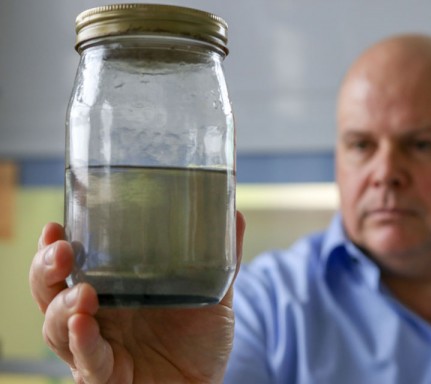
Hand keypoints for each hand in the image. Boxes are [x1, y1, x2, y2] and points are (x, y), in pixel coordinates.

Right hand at [30, 212, 245, 383]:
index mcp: (112, 290)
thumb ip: (222, 258)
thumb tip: (234, 214)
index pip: (71, 265)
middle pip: (51, 292)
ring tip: (82, 291)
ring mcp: (98, 347)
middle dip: (46, 269)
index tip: (57, 225)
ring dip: (63, 307)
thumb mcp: (212, 294)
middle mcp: (97, 317)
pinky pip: (87, 361)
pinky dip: (82, 343)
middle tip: (61, 249)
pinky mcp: (106, 376)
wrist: (208, 381)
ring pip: (57, 327)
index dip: (55, 246)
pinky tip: (85, 323)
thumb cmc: (200, 338)